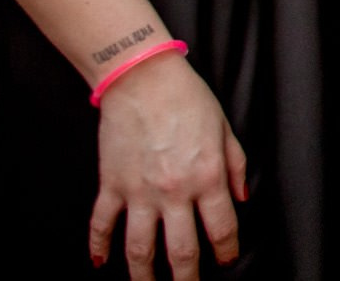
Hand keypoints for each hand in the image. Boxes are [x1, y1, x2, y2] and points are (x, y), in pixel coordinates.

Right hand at [90, 50, 247, 277]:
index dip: (226, 251)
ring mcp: (139, 191)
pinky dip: (98, 247)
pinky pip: (102, 224)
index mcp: (207, 177)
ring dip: (144, 277)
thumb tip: (241, 197)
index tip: (226, 261)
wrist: (143, 78)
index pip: (221, 229)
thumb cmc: (187, 98)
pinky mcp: (112, 185)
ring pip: (139, 250)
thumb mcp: (225, 129)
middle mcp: (174, 191)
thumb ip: (236, 166)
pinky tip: (100, 263)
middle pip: (181, 251)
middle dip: (186, 279)